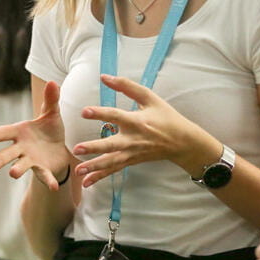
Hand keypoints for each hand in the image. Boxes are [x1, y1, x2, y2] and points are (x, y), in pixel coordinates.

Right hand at [0, 81, 71, 190]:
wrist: (60, 148)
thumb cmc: (49, 129)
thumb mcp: (51, 113)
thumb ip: (51, 100)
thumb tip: (53, 82)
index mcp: (19, 132)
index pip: (2, 133)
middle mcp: (21, 148)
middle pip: (7, 154)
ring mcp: (31, 160)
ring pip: (21, 166)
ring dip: (17, 170)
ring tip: (12, 173)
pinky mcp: (43, 170)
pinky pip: (45, 175)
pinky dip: (49, 181)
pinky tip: (53, 186)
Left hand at [70, 74, 212, 186]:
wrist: (181, 142)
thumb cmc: (165, 117)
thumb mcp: (149, 97)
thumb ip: (126, 86)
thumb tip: (104, 77)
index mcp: (137, 121)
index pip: (116, 116)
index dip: (100, 113)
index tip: (84, 111)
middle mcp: (133, 139)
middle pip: (111, 144)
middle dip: (94, 148)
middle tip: (77, 149)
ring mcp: (132, 153)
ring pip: (111, 161)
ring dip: (94, 167)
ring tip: (78, 170)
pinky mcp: (131, 161)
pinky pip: (114, 169)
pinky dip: (100, 176)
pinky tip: (86, 182)